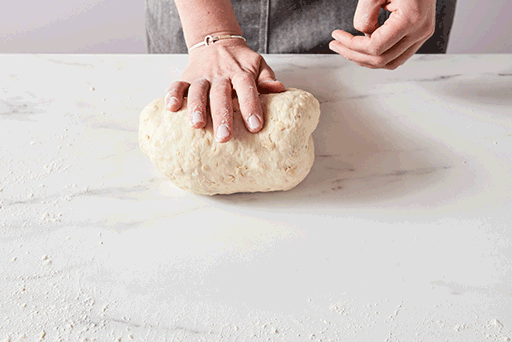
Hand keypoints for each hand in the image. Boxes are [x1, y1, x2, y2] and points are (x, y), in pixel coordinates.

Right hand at [164, 38, 284, 142]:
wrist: (217, 43)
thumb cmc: (241, 63)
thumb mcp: (258, 65)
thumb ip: (267, 79)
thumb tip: (279, 89)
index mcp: (240, 72)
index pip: (246, 88)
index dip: (251, 106)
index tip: (255, 126)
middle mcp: (220, 74)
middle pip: (220, 94)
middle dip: (222, 115)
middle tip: (224, 137)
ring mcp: (202, 76)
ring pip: (198, 90)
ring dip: (197, 107)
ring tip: (198, 125)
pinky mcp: (186, 77)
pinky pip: (177, 85)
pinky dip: (172, 95)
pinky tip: (171, 108)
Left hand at [329, 0, 435, 69]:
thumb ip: (365, 15)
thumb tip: (362, 36)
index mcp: (411, 19)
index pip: (375, 47)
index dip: (351, 45)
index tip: (336, 37)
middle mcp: (421, 31)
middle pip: (381, 60)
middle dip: (354, 55)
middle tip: (336, 45)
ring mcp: (423, 34)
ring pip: (390, 63)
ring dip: (366, 60)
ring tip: (347, 49)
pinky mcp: (420, 34)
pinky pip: (398, 55)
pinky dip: (379, 56)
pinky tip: (363, 48)